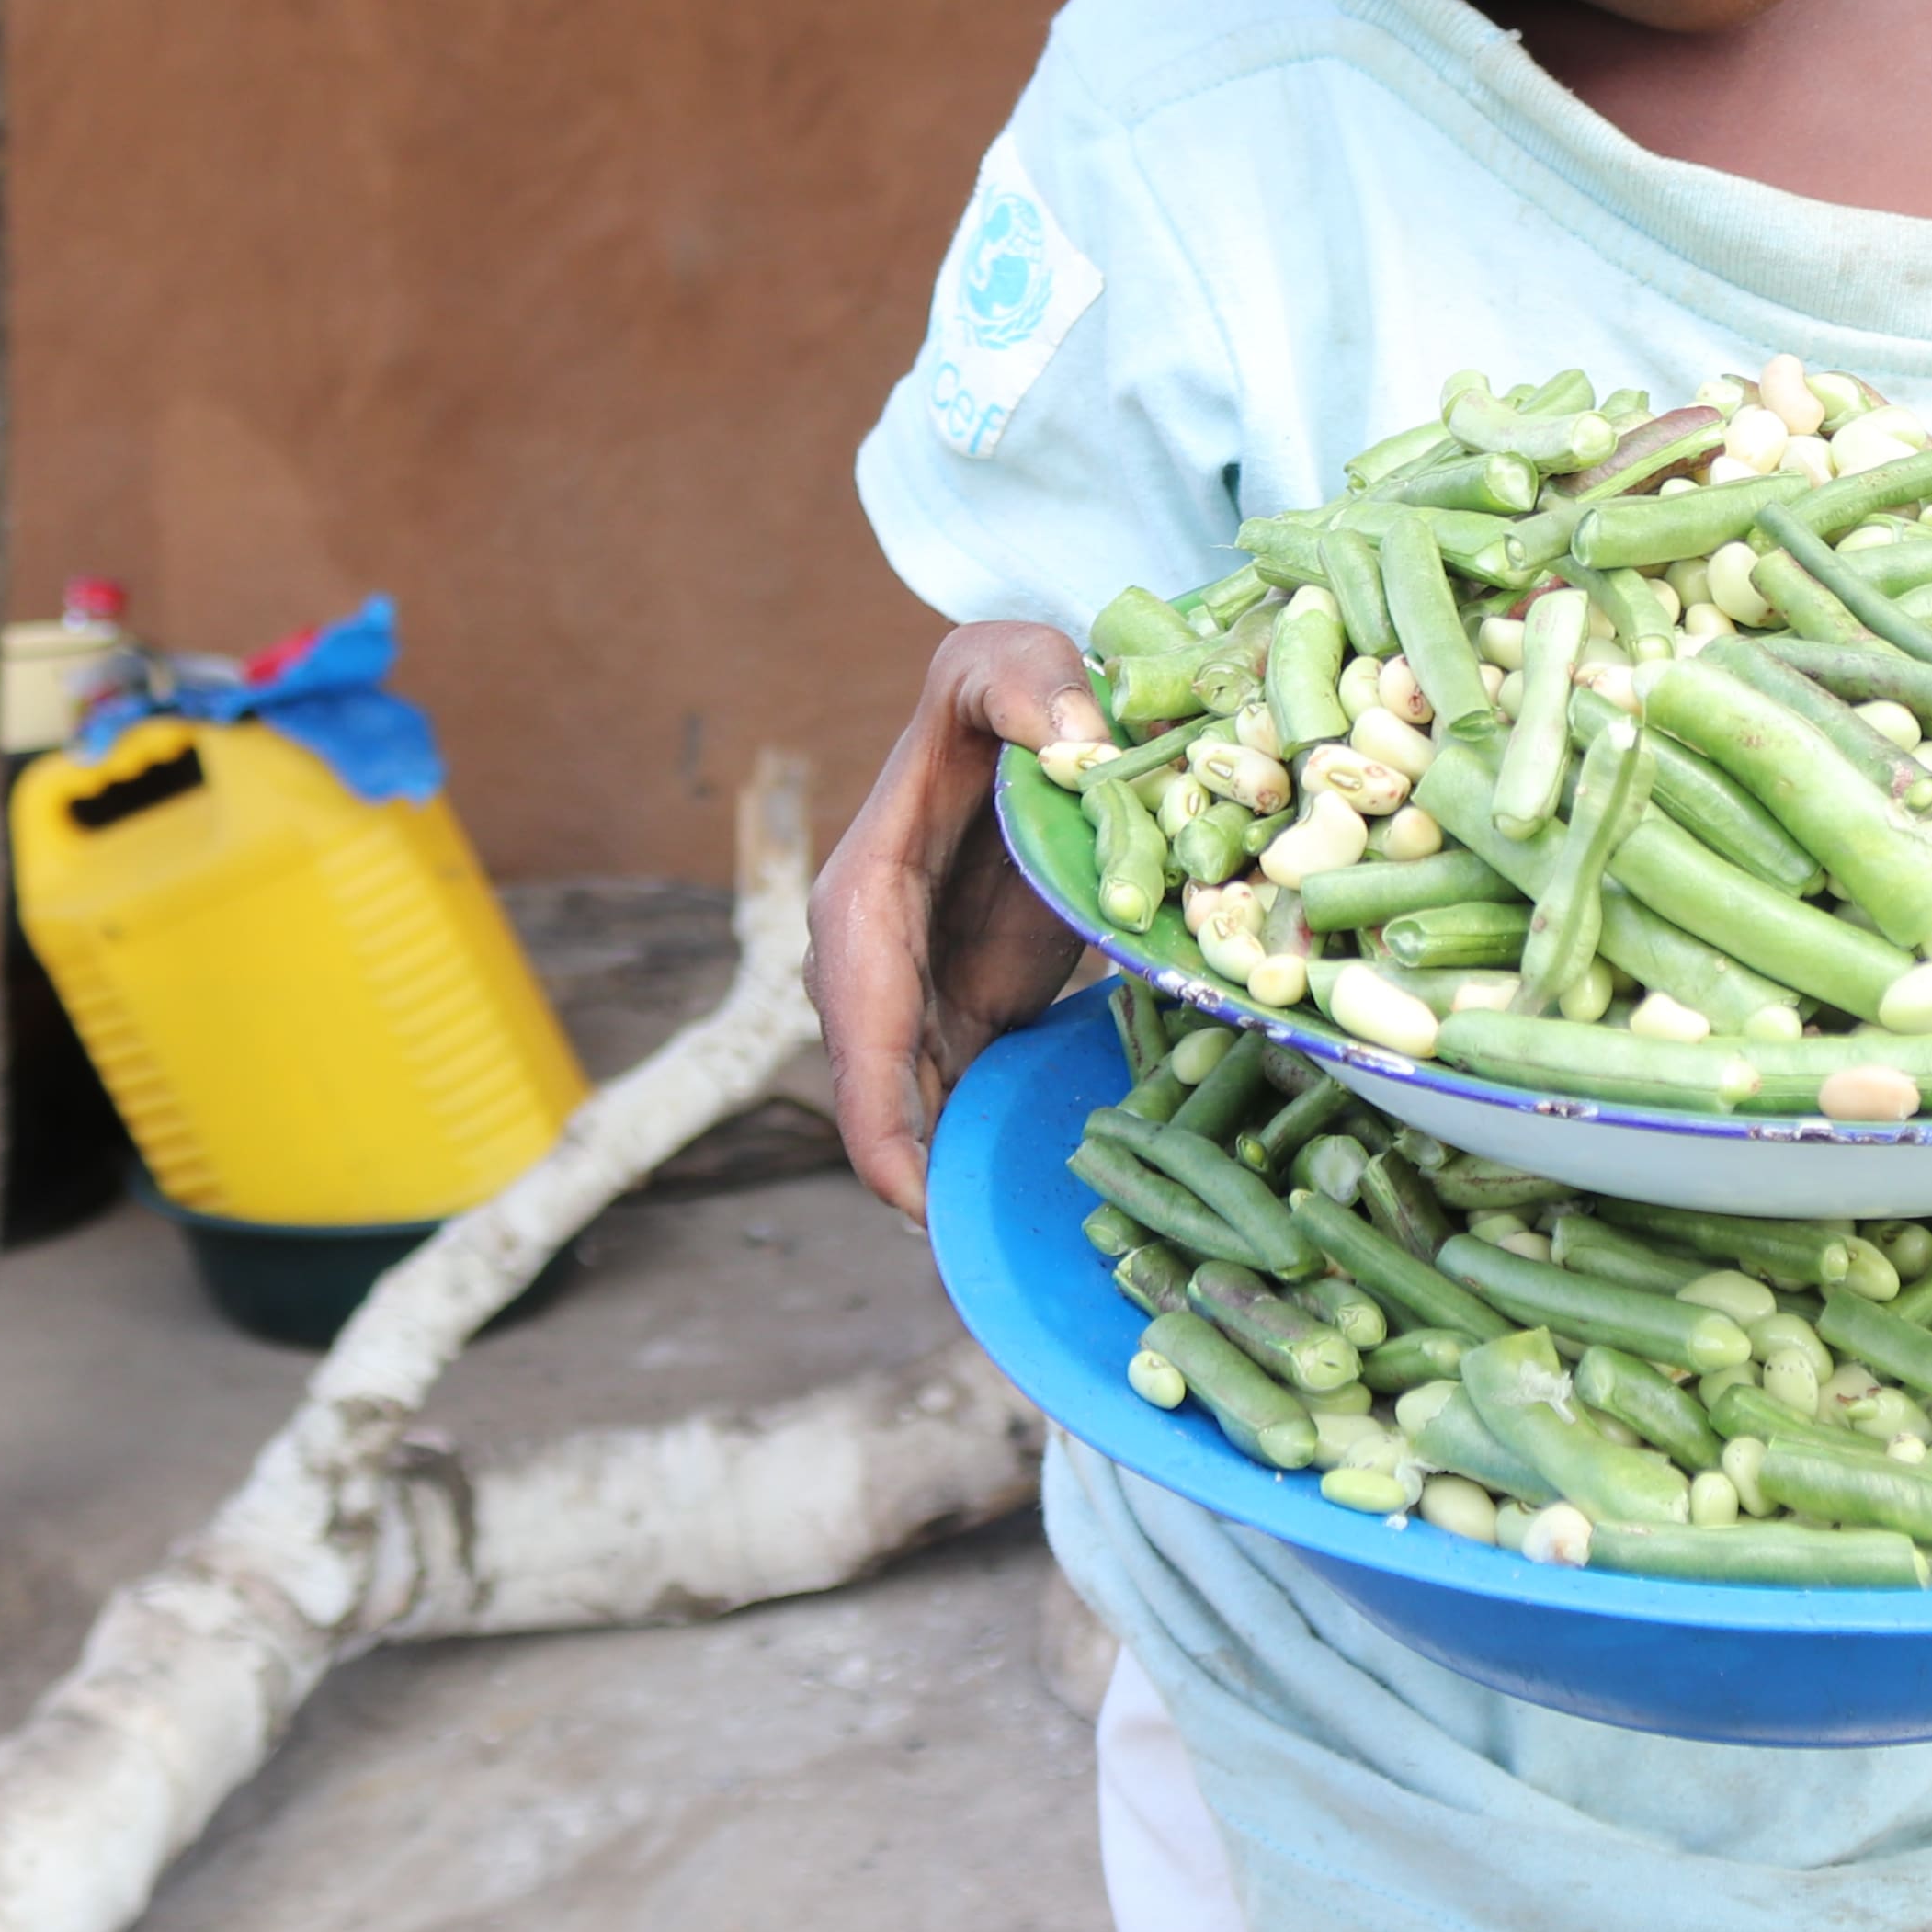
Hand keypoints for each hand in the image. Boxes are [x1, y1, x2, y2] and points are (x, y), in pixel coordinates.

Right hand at [812, 621, 1107, 1219]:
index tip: (912, 1194)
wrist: (1036, 712)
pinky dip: (989, 1152)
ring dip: (955, 1185)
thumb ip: (1031, 686)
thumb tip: (1072, 742)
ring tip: (1008, 1262)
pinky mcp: (969, 1009)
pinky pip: (965, 1098)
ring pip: (921, 1112)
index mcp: (863, 895)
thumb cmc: (1012, 684)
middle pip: (881, 1094)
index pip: (858, 1022)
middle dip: (917, 1181)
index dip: (880, 1111)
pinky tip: (1035, 1212)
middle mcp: (872, 960)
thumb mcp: (1010, 666)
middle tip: (974, 1265)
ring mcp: (918, 993)